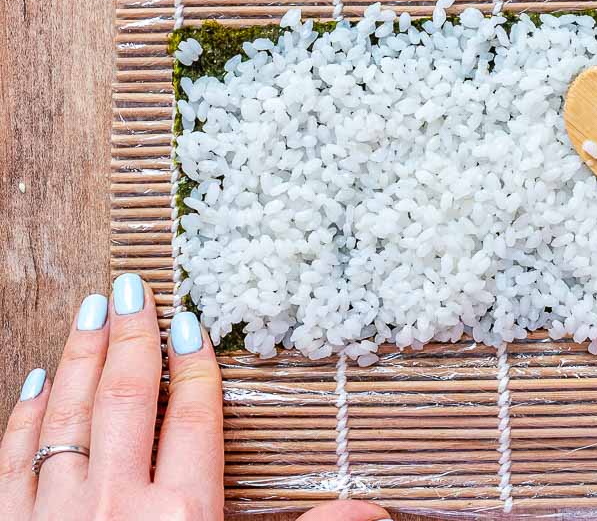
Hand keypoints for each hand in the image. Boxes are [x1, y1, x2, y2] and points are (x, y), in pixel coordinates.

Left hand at [0, 273, 387, 520]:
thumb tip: (375, 508)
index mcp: (180, 518)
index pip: (193, 417)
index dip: (195, 364)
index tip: (192, 316)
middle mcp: (115, 508)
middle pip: (129, 400)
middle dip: (133, 337)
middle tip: (133, 284)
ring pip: (68, 418)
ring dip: (79, 358)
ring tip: (92, 309)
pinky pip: (12, 462)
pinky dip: (25, 417)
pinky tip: (35, 381)